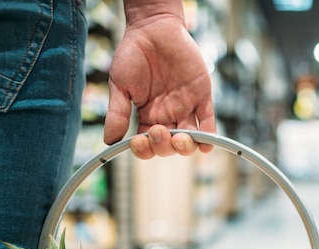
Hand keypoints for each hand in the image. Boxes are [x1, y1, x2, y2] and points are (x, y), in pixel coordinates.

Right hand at [104, 5, 214, 158]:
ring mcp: (186, 108)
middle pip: (169, 145)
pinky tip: (206, 144)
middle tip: (158, 130)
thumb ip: (117, 112)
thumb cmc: (133, 54)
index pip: (148, 144)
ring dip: (186, 146)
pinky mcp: (202, 97)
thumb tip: (109, 141)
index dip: (144, 149)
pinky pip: (209, 121)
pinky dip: (209, 135)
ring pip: (191, 138)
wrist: (153, 28)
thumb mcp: (120, 84)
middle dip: (164, 146)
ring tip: (179, 139)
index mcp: (147, 116)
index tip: (138, 141)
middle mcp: (168, 116)